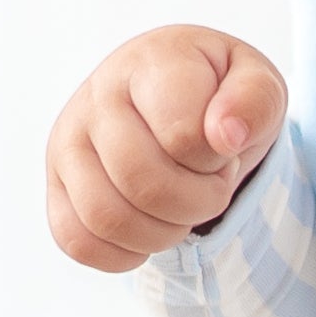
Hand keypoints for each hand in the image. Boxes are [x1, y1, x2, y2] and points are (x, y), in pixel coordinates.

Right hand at [45, 30, 287, 272]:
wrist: (178, 96)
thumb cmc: (220, 94)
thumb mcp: (259, 83)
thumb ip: (255, 100)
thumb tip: (225, 135)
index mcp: (152, 62)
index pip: (182, 136)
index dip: (217, 160)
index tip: (226, 147)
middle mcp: (98, 96)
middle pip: (142, 182)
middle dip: (197, 202)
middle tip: (211, 184)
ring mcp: (69, 141)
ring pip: (105, 217)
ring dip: (163, 233)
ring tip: (182, 207)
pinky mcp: (57, 184)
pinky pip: (76, 242)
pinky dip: (123, 254)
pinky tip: (150, 229)